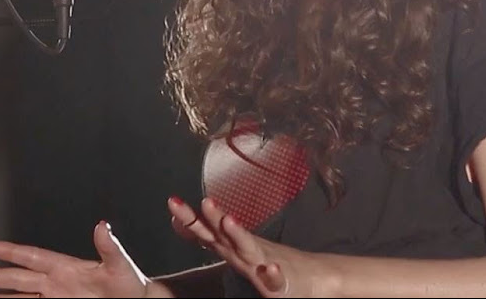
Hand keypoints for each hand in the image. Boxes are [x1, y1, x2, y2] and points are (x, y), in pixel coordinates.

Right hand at [0, 221, 159, 297]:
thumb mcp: (120, 266)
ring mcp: (56, 298)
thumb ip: (109, 248)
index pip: (31, 257)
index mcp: (66, 267)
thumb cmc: (131, 285)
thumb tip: (102, 227)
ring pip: (19, 297)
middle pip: (17, 279)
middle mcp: (56, 282)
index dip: (10, 251)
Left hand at [167, 196, 336, 297]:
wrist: (313, 275)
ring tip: (229, 222)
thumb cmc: (267, 262)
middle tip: (204, 201)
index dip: (190, 218)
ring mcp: (263, 264)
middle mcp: (246, 252)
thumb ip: (207, 236)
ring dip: (239, 235)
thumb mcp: (232, 250)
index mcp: (233, 247)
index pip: (207, 230)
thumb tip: (176, 223)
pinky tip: (270, 269)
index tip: (172, 202)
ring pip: (249, 249)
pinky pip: (276, 280)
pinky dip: (273, 273)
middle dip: (214, 218)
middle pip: (225, 234)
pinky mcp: (280, 285)